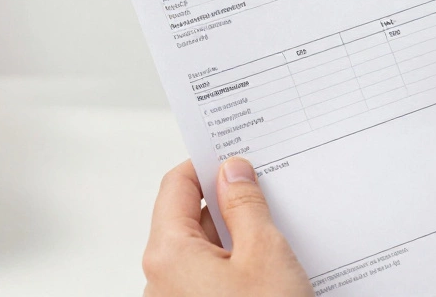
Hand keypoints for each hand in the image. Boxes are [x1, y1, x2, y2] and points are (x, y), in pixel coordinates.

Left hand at [142, 158, 311, 296]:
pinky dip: (234, 265)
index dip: (206, 166)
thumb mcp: (264, 253)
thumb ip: (245, 205)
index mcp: (168, 254)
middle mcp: (161, 279)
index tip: (234, 157)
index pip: (176, 186)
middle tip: (263, 192)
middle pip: (188, 220)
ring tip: (273, 234)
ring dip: (234, 238)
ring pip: (202, 251)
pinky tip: (267, 268)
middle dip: (226, 203)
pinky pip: (210, 276)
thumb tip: (232, 173)